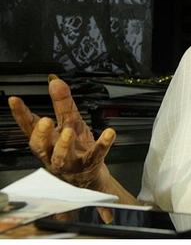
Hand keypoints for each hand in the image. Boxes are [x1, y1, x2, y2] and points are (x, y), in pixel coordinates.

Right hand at [8, 75, 115, 191]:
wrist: (91, 176)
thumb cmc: (76, 148)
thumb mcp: (70, 121)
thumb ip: (62, 103)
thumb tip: (55, 81)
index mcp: (47, 141)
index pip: (30, 126)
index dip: (21, 114)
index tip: (15, 100)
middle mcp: (53, 153)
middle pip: (41, 146)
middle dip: (41, 134)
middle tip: (45, 121)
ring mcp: (71, 162)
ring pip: (62, 157)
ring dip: (64, 144)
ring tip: (69, 131)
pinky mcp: (89, 165)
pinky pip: (96, 155)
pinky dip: (102, 144)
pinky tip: (109, 133)